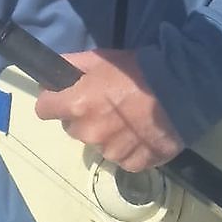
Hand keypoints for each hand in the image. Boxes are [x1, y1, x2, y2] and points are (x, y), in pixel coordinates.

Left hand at [35, 49, 183, 171]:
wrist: (179, 91)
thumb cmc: (136, 71)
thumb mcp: (99, 58)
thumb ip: (71, 64)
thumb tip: (53, 72)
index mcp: (77, 105)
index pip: (43, 110)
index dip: (52, 102)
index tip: (63, 98)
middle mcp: (89, 133)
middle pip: (72, 128)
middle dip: (82, 117)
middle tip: (104, 104)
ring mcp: (110, 152)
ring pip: (97, 144)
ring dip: (106, 134)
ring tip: (128, 118)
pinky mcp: (132, 164)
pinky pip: (120, 158)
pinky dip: (127, 148)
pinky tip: (140, 132)